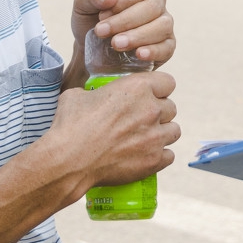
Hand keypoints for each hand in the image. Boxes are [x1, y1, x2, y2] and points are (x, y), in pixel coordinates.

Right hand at [51, 70, 179, 186]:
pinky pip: (169, 155)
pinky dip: (160, 156)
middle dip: (159, 112)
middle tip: (142, 120)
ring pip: (174, 131)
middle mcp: (151, 110)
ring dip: (163, 133)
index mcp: (137, 88)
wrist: (68, 160)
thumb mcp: (79, 95)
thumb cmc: (70, 125)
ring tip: (147, 138)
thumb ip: (96, 92)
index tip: (149, 95)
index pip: (168, 82)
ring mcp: (155, 137)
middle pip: (171, 107)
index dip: (158, 89)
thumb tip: (92, 97)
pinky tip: (146, 155)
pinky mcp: (153, 160)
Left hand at [72, 0, 174, 67]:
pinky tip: (138, 54)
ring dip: (137, 36)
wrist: (92, 51)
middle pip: (152, 6)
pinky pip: (168, 47)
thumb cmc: (90, 21)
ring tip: (115, 45)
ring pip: (162, 25)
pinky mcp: (167, 45)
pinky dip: (154, 51)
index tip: (103, 14)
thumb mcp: (83, 4)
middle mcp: (156, 0)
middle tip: (101, 32)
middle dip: (125, 21)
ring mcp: (164, 23)